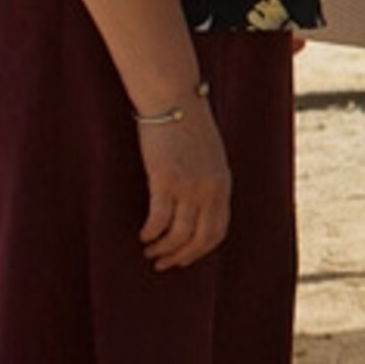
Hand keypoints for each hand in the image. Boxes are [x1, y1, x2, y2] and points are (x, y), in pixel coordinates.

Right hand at [136, 105, 232, 270]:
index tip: (185, 259)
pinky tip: (141, 235)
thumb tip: (196, 204)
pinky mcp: (165, 180)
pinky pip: (158, 219)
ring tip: (149, 252)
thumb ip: (207, 180)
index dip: (201, 251)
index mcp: (223, 184)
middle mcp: (210, 190)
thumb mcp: (209, 156)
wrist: (173, 99)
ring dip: (163, 249)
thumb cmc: (187, 124)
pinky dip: (150, 233)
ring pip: (178, 234)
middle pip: (199, 238)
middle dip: (181, 257)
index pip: (218, 231)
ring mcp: (189, 186)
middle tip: (163, 264)